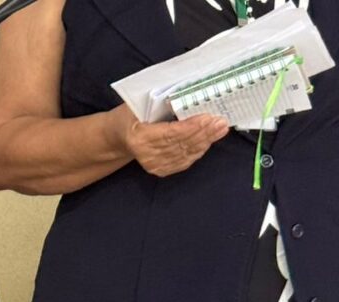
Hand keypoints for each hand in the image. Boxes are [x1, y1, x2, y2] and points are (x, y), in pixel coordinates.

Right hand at [111, 104, 228, 176]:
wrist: (117, 137)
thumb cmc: (128, 116)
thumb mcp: (137, 105)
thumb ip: (158, 103)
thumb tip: (187, 94)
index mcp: (139, 137)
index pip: (171, 132)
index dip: (192, 127)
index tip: (209, 118)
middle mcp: (147, 155)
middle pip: (182, 143)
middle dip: (204, 133)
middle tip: (220, 122)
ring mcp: (154, 165)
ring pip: (186, 152)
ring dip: (205, 141)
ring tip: (219, 129)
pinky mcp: (161, 170)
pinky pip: (185, 160)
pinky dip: (198, 150)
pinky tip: (208, 140)